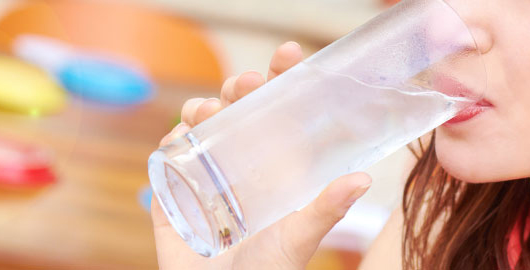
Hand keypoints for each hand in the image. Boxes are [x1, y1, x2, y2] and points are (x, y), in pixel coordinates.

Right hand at [152, 41, 372, 269]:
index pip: (277, 111)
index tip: (286, 55)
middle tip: (245, 83)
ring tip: (208, 111)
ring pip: (200, 127)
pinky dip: (171, 142)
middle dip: (237, 86)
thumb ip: (326, 210)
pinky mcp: (174, 195)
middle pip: (237, 110)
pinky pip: (167, 159)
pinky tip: (180, 138)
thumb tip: (362, 178)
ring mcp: (205, 177)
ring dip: (201, 108)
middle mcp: (240, 165)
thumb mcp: (300, 238)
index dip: (279, 79)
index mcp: (273, 166)